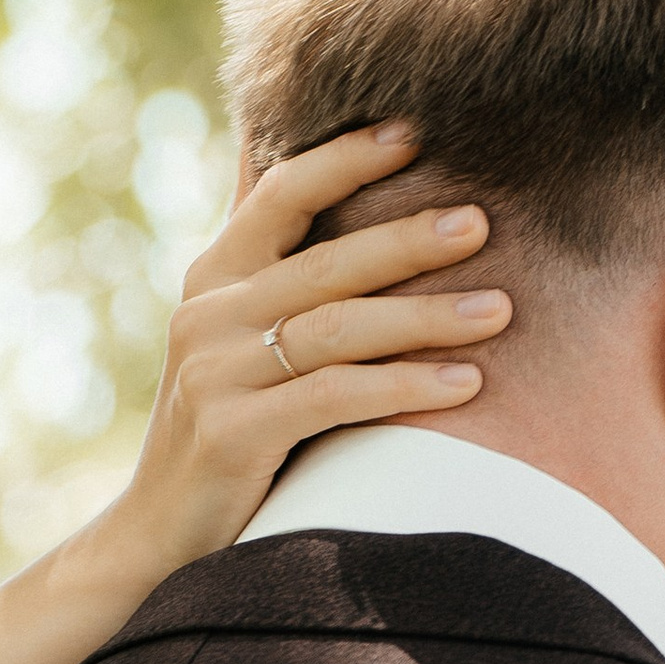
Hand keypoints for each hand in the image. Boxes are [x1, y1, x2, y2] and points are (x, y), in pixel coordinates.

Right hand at [96, 123, 510, 587]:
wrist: (163, 532)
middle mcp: (209, 313)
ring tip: (501, 311)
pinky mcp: (233, 433)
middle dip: (407, 239)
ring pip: (337, 329)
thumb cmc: (232, 424)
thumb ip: (279, 267)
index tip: (414, 131)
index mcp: (215, 276)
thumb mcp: (244, 336)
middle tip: (482, 223)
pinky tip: (466, 384)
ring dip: (424, 318)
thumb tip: (302, 174)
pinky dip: (406, 388)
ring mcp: (216, 373)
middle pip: (324, 262)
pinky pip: (336, 398)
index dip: (344, 158)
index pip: (279, 194)